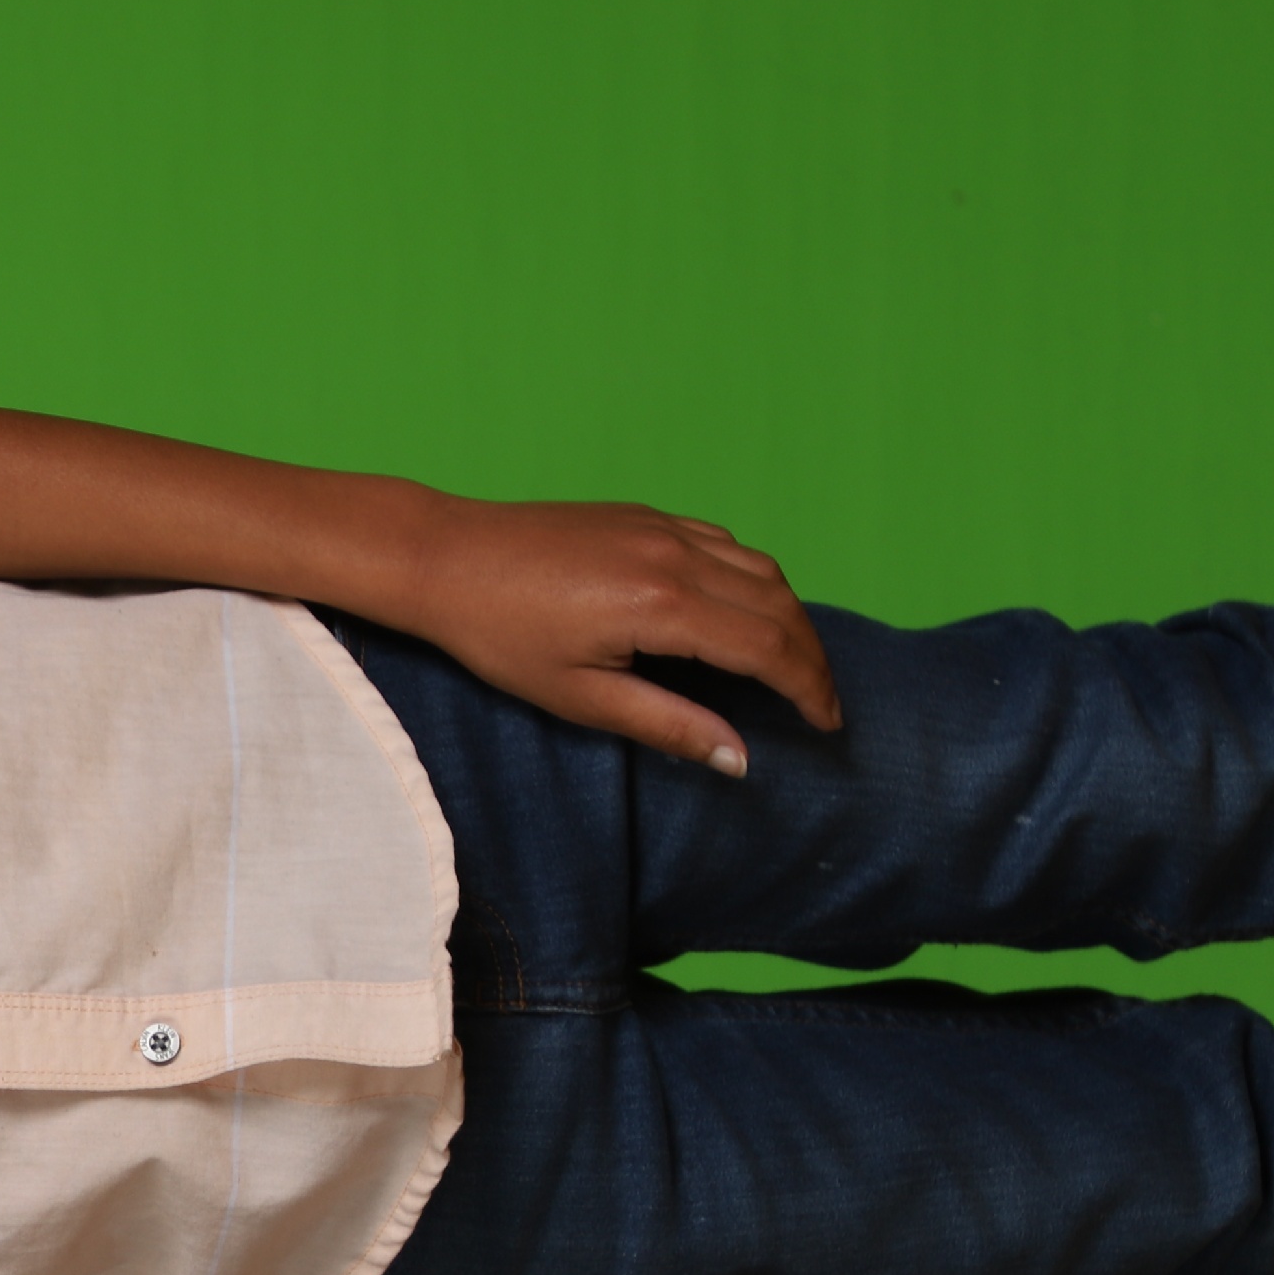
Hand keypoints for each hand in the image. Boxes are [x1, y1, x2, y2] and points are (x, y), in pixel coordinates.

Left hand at [391, 497, 841, 774]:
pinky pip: (726, 545)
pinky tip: (744, 613)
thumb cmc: (499, 635)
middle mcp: (675, 557)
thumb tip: (740, 758)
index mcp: (662, 605)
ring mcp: (663, 528)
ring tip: (792, 665)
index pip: (769, 649)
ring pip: (761, 568)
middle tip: (821, 704)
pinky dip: (753, 580)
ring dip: (789, 616)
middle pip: (781, 606)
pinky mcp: (646, 516)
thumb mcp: (580, 697)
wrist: (445, 558)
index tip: (828, 724)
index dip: (809, 690)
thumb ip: (668, 725)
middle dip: (811, 657)